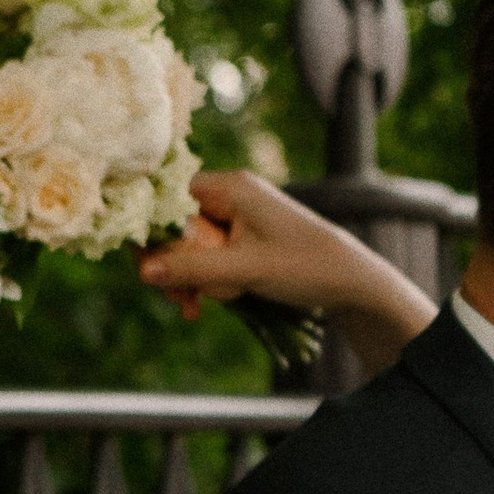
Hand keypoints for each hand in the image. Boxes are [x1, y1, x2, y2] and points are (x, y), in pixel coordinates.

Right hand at [141, 170, 359, 319]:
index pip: (168, 197)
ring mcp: (238, 217)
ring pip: (190, 244)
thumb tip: (143, 272)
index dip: (152, 231)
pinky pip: (208, 256)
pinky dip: (203, 279)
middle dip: (170, 263)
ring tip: (191, 306)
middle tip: (173, 297)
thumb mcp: (245, 270)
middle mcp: (231, 195)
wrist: (350, 282)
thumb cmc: (305, 265)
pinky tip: (201, 305)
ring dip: (185, 276)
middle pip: (176, 224)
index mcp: (231, 187)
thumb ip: (193, 270)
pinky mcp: (244, 239)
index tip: (146, 267)